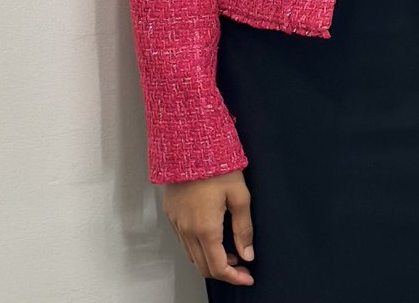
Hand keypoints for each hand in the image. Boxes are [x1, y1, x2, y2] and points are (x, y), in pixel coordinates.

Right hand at [162, 169, 254, 284]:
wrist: (189, 142)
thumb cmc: (216, 164)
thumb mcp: (239, 195)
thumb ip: (244, 228)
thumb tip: (247, 254)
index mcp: (205, 228)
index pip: (218, 268)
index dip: (235, 277)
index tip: (247, 276)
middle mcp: (187, 229)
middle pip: (203, 267)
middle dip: (224, 271)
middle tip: (240, 263)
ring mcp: (176, 222)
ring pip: (191, 255)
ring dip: (209, 259)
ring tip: (228, 248)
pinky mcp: (171, 213)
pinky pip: (182, 240)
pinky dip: (197, 246)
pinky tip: (210, 235)